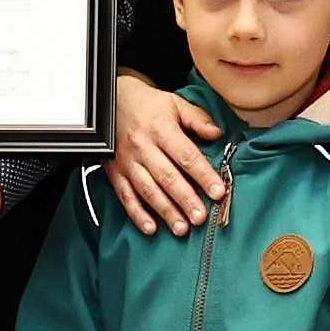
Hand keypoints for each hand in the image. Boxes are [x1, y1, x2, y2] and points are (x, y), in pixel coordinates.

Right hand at [105, 74, 229, 235]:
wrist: (111, 102)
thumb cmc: (147, 104)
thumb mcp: (175, 103)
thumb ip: (197, 119)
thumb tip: (217, 134)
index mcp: (161, 129)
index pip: (186, 155)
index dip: (203, 175)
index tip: (218, 191)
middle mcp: (143, 147)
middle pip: (167, 177)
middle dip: (185, 200)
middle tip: (201, 218)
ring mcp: (128, 162)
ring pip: (148, 190)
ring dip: (165, 211)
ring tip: (181, 228)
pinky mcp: (115, 173)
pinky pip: (126, 196)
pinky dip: (137, 214)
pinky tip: (151, 228)